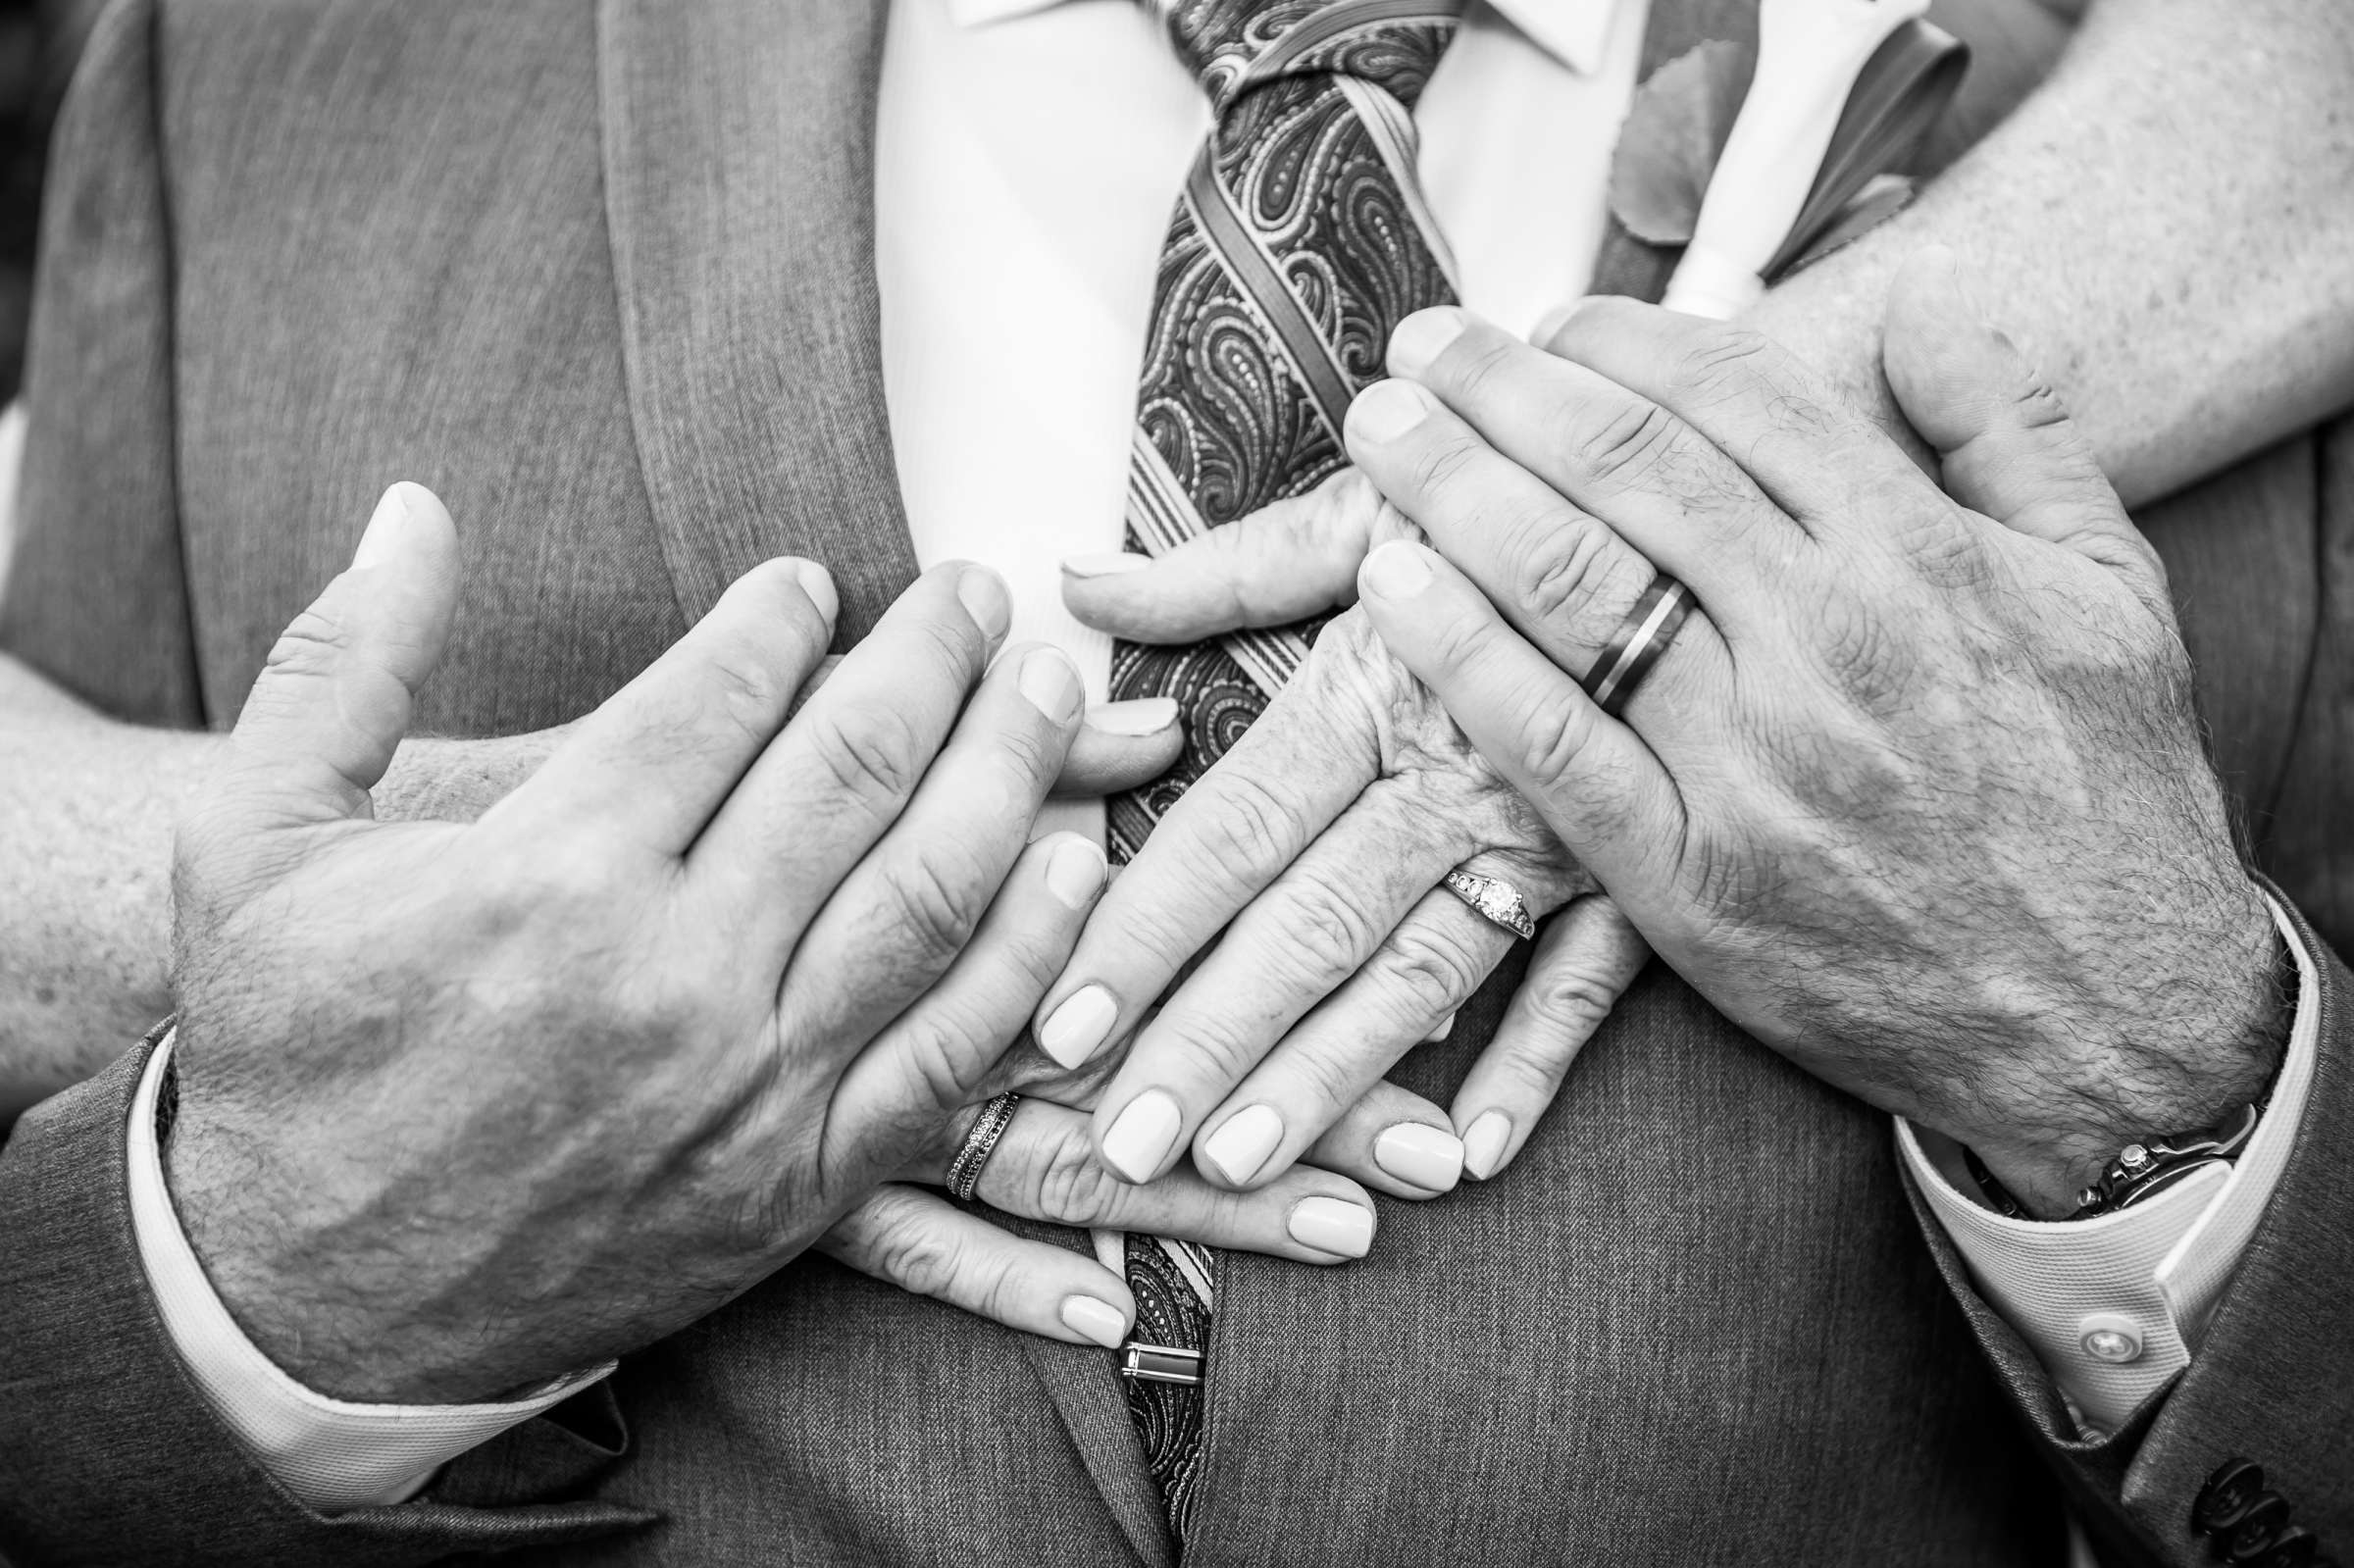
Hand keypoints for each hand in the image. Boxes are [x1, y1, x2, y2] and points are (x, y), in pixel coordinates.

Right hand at [292, 534, 1379, 1361]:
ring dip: (1009, 770)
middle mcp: (670, 973)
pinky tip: (1072, 864)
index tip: (816, 580)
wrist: (295, 1300)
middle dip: (931, 658)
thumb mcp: (253, 842)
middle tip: (972, 593)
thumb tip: (414, 502)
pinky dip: (1028, 954)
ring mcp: (750, 1086)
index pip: (724, 694)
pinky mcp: (798, 1183)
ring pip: (930, 892)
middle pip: (856, 768)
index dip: (787, 614)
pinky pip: (951, 1053)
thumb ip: (341, 659)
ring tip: (1044, 684)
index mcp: (547, 871)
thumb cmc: (279, 1057)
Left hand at [1056, 471, 1657, 1186]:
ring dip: (1330, 1076)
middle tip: (1118, 1149)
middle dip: (1208, 1042)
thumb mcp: (1373, 506)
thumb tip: (1077, 579)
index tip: (1058, 1025)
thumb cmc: (1522, 487)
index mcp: (1376, 679)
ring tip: (1237, 1167)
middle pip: (1313, 922)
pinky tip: (1467, 1156)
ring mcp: (1559, 828)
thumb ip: (1223, 566)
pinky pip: (1593, 979)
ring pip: (1427, 969)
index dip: (1142, 931)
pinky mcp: (1648, 863)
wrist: (1733, 475)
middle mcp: (1458, 766)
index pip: (1235, 826)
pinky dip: (1536, 1062)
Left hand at [1350, 249, 2286, 1216]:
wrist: (2112, 1020)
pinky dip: (1460, 655)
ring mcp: (1751, 766)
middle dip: (1507, 388)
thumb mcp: (2113, 588)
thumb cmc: (2104, 798)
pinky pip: (1548, 745)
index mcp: (1919, 557)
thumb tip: (1920, 307)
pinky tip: (1391, 585)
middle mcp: (1827, 643)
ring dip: (1455, 488)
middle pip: (1630, 469)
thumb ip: (2019, 433)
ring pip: (1571, 586)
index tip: (1554, 322)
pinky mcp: (1689, 881)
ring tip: (1382, 431)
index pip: (1737, 398)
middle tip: (1426, 343)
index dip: (1624, 339)